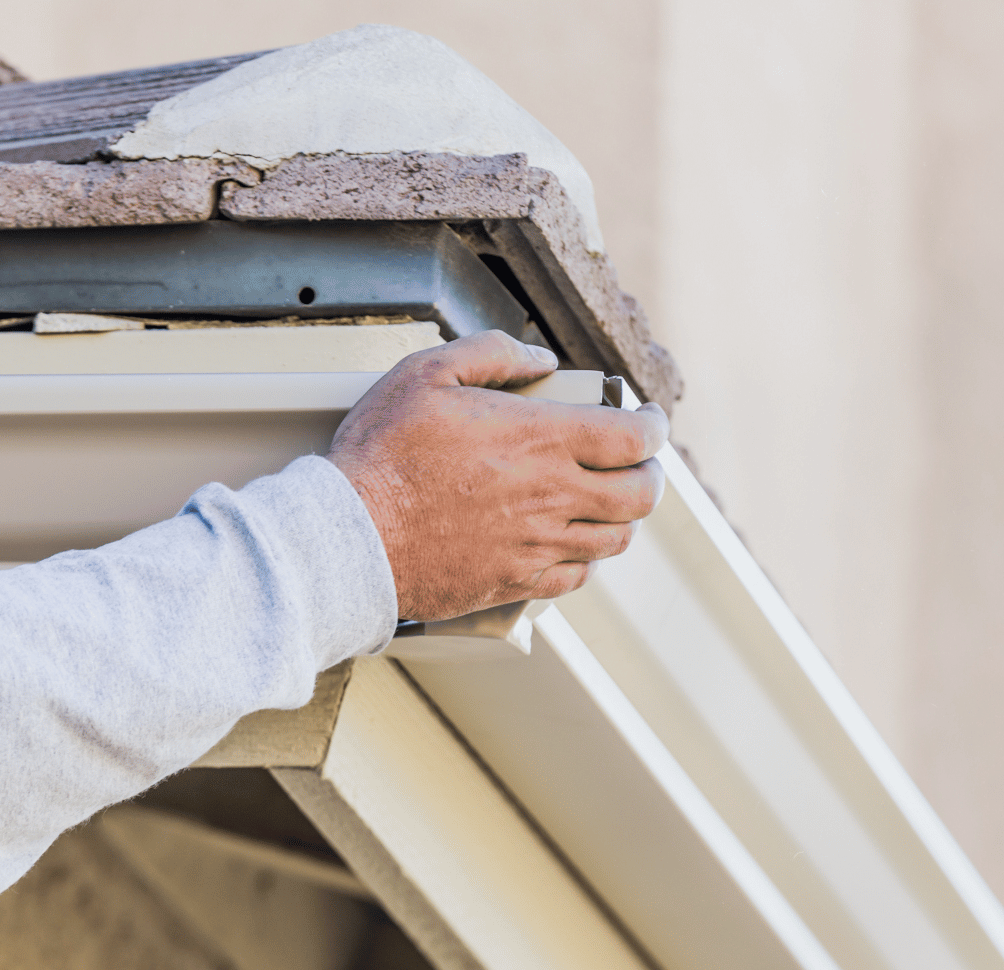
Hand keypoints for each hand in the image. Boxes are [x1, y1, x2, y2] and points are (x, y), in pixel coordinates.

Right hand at [328, 330, 667, 621]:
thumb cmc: (382, 455)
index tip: (648, 419)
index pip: (634, 438)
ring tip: (608, 501)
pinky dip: (584, 559)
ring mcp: (536, 545)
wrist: (350, 537)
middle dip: (651, 474)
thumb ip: (491, 353)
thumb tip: (539, 358)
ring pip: (614, 540)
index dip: (653, 426)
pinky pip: (574, 578)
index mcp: (542, 440)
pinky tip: (568, 543)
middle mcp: (552, 496)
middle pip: (641, 495)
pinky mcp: (514, 582)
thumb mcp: (426, 373)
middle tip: (639, 462)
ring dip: (622, 517)